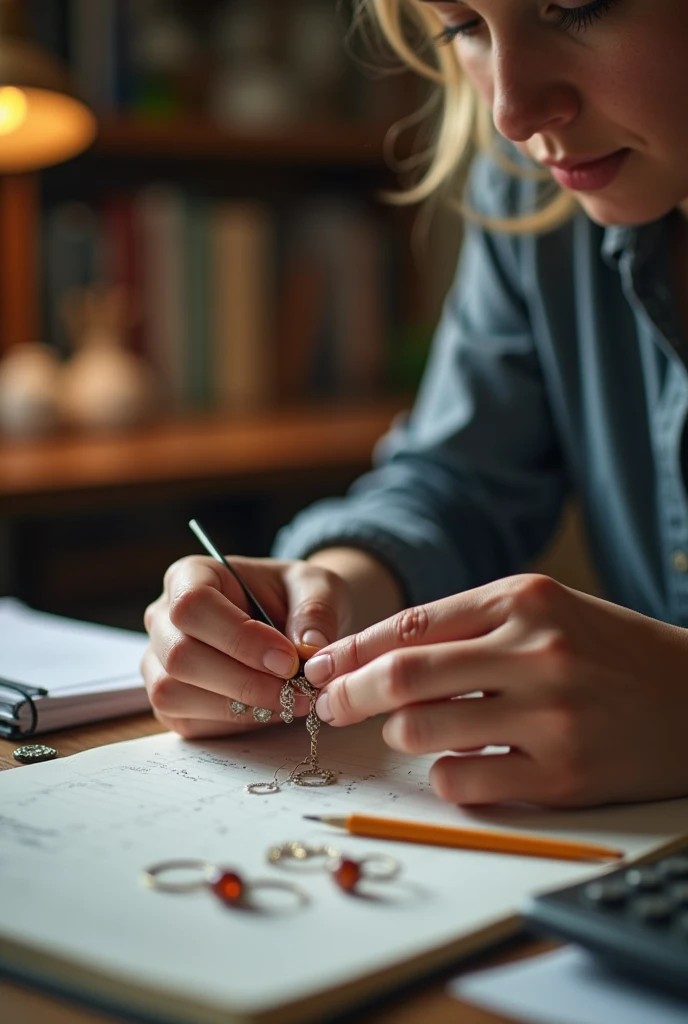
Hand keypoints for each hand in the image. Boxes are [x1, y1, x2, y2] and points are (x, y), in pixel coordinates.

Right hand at [142, 554, 353, 738]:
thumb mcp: (318, 586)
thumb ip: (316, 610)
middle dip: (244, 681)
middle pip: (180, 655)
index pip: (193, 605)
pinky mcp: (170, 701)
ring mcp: (160, 662)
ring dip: (238, 707)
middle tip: (296, 690)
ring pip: (173, 693)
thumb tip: (309, 648)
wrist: (293, 625)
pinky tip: (271, 710)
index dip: (239, 637)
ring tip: (289, 701)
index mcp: (191, 576)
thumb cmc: (296, 598)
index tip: (288, 659)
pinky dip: (234, 723)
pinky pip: (188, 722)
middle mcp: (165, 618)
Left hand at [304, 574, 687, 807]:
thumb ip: (467, 627)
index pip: (410, 625)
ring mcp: (551, 716)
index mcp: (523, 600)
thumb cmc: (608, 653)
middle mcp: (536, 651)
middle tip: (329, 705)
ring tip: (411, 731)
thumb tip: (375, 657)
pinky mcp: (563, 775)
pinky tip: (462, 764)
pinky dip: (444, 776)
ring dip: (400, 735)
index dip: (351, 650)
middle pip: (403, 676)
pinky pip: (463, 781)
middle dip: (348, 694)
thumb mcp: (545, 612)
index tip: (320, 668)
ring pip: (423, 730)